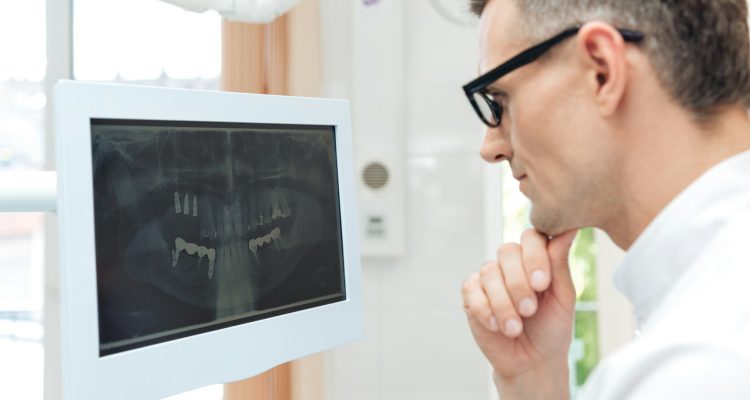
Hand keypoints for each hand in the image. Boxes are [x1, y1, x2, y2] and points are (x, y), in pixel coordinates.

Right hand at [462, 228, 578, 399]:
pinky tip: (496, 326)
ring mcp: (489, 277)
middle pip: (507, 252)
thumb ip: (560, 262)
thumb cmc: (552, 328)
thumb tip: (570, 226)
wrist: (532, 362)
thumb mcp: (563, 297)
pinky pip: (471, 290)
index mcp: (535, 258)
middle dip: (519, 284)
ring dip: (504, 303)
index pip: (531, 237)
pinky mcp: (471, 294)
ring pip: (489, 272)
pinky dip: (485, 309)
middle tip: (530, 311)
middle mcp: (511, 263)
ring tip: (515, 328)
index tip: (542, 284)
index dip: (534, 257)